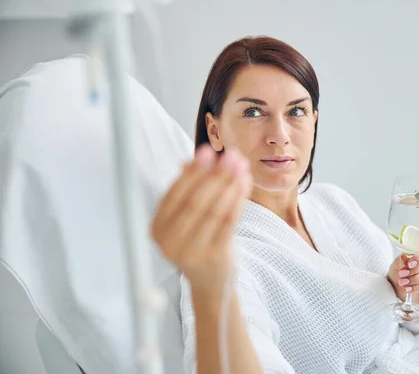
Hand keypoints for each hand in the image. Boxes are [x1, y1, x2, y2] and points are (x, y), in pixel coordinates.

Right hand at [151, 144, 252, 298]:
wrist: (211, 282)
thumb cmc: (198, 242)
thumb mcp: (186, 218)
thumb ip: (189, 189)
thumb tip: (198, 157)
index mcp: (157, 228)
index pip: (175, 194)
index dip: (193, 171)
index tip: (208, 151)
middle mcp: (169, 242)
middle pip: (195, 200)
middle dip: (216, 175)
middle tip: (231, 157)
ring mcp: (190, 252)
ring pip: (214, 210)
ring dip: (230, 184)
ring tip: (242, 167)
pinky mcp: (213, 256)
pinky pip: (229, 221)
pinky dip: (238, 199)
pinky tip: (244, 184)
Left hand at [387, 247, 418, 299]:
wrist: (399, 278)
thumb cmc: (401, 266)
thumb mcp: (399, 261)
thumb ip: (403, 259)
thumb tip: (404, 257)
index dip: (417, 259)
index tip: (409, 264)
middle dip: (412, 272)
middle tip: (402, 274)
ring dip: (413, 280)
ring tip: (403, 282)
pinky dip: (416, 288)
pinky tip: (408, 288)